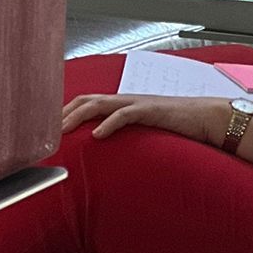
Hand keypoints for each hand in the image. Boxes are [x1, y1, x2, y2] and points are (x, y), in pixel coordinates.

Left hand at [62, 92, 230, 145]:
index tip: (47, 129)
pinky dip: (109, 123)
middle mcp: (127, 100)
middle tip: (44, 131)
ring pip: (101, 103)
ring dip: (78, 115)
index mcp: (123, 105)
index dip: (66, 112)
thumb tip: (106, 153)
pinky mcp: (151, 110)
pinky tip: (98, 135)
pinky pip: (126, 114)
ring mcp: (138, 103)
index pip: (87, 102)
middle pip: (87, 99)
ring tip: (62, 130)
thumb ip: (127, 138)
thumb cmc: (178, 128)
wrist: (208, 119)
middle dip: (63, 112)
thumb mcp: (146, 134)